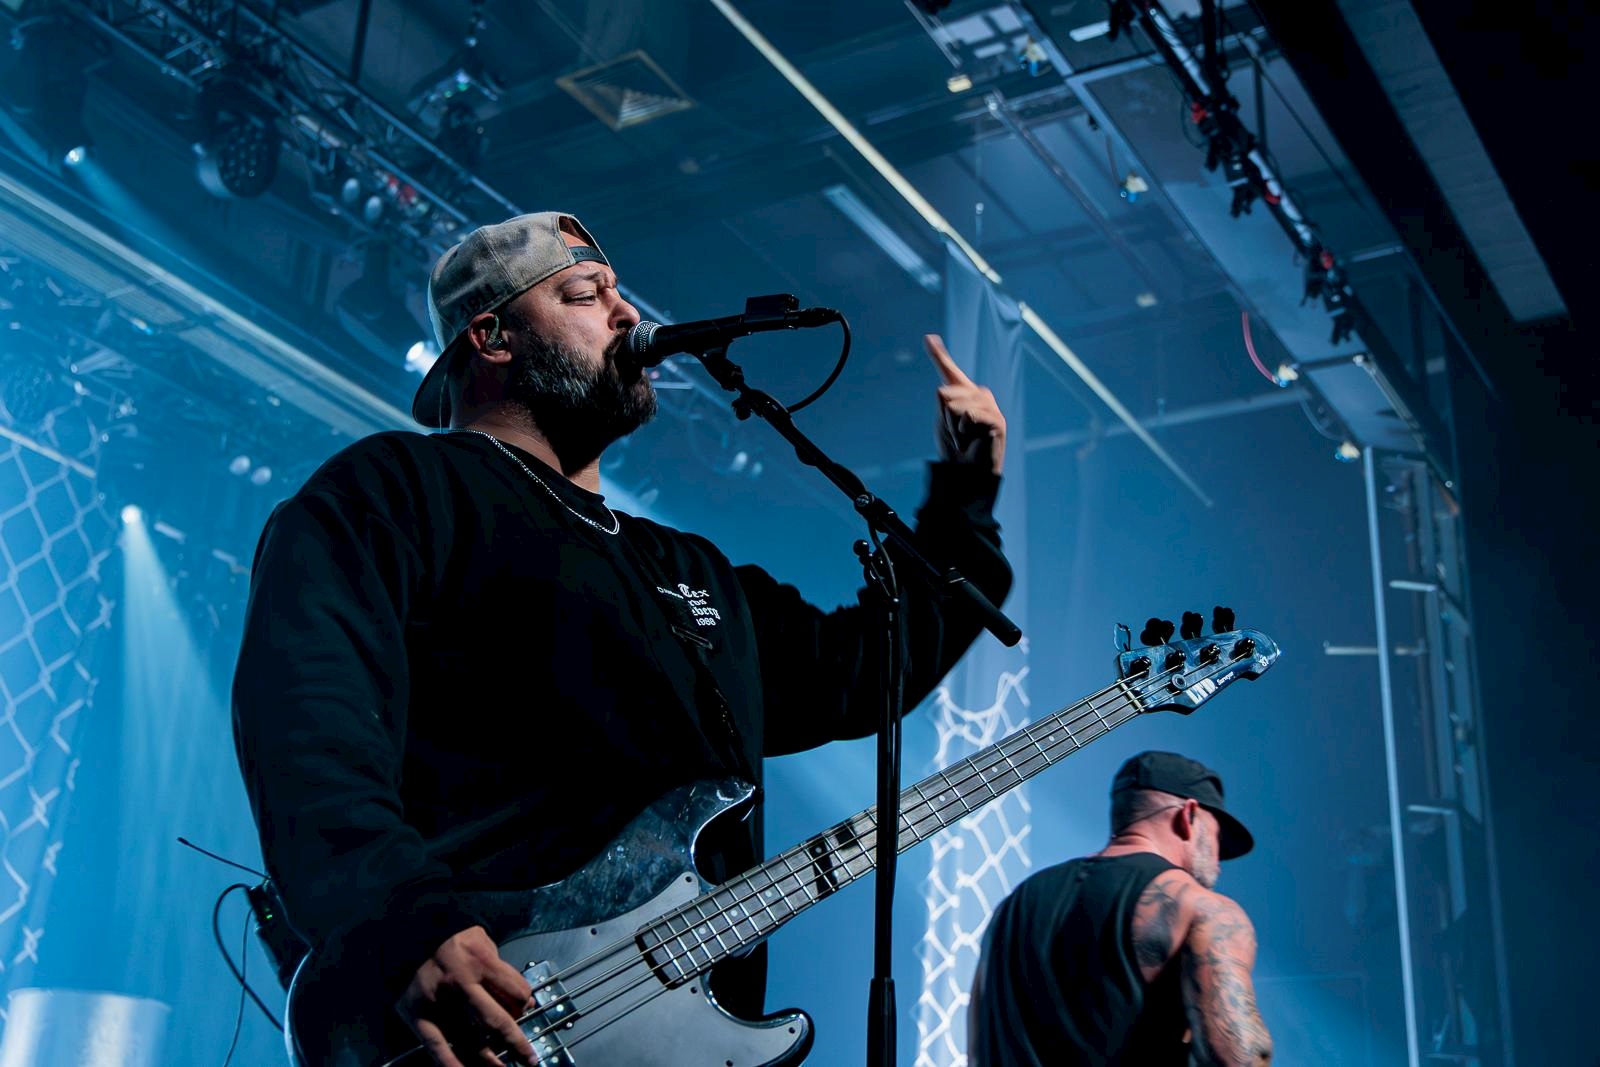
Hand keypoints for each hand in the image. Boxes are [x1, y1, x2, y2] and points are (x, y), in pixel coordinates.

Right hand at [397, 925, 538, 1065]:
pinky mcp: (419, 1015)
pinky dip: (450, 1064)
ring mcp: (439, 1002)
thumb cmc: (453, 939)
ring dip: (489, 1060)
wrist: (410, 934)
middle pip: (496, 1021)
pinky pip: (436, 1046)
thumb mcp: (484, 942)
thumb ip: (503, 971)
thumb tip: (524, 1002)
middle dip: (516, 1044)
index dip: (525, 1004)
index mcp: (482, 962)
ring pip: (469, 1039)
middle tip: (529, 1059)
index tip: (527, 1011)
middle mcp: (462, 984)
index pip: (515, 993)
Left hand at [925, 334, 1005, 474]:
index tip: (928, 338)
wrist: (966, 473)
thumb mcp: (944, 419)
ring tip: (965, 438)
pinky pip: (968, 415)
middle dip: (944, 417)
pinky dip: (964, 431)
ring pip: (953, 404)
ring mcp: (990, 406)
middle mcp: (979, 394)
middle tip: (957, 434)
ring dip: (953, 426)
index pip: (949, 371)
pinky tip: (973, 440)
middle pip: (944, 392)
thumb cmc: (955, 449)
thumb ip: (944, 398)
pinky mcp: (997, 419)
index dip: (939, 354)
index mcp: (964, 394)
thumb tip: (942, 384)